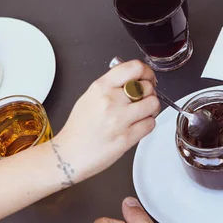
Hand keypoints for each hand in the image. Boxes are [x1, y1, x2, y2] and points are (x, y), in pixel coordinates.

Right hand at [55, 60, 159, 181]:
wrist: (69, 154)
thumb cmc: (79, 128)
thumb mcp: (90, 97)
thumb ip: (111, 86)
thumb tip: (133, 79)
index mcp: (101, 87)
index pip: (134, 68)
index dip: (147, 72)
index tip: (148, 78)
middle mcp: (111, 100)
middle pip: (146, 86)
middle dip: (149, 93)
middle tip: (144, 99)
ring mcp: (119, 119)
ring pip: (153, 104)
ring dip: (152, 108)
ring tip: (143, 113)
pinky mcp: (127, 137)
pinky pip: (150, 124)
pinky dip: (148, 124)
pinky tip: (138, 125)